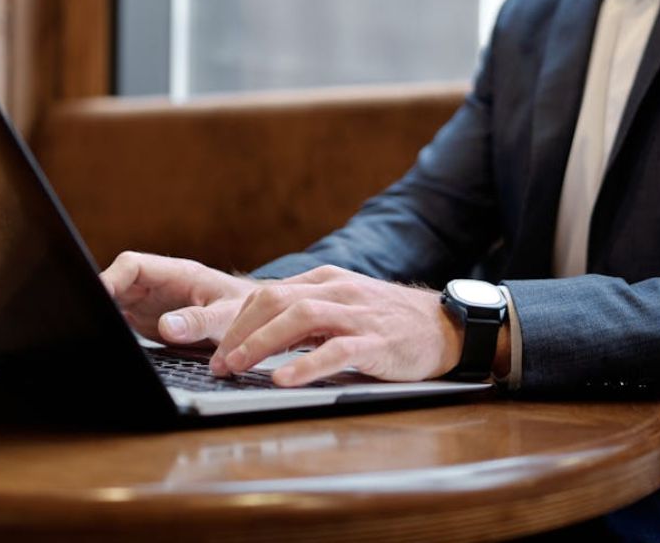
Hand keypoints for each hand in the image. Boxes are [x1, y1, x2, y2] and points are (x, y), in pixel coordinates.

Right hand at [99, 252, 255, 345]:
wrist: (256, 320)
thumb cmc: (246, 310)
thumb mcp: (226, 317)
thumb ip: (199, 321)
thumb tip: (168, 326)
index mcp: (176, 273)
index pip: (132, 265)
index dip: (111, 278)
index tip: (99, 296)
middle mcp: (158, 285)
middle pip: (117, 282)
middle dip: (100, 297)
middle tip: (89, 318)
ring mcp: (151, 302)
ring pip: (116, 301)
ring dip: (105, 313)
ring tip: (95, 332)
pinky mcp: (148, 321)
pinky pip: (123, 320)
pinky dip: (114, 329)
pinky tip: (109, 342)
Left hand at [210, 265, 464, 386]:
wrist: (445, 326)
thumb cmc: (388, 322)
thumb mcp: (342, 309)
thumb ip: (306, 318)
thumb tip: (258, 338)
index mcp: (324, 281)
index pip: (266, 294)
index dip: (235, 322)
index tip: (214, 349)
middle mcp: (337, 290)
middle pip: (274, 301)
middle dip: (239, 332)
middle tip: (218, 363)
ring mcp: (358, 313)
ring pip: (299, 318)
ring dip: (262, 344)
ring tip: (239, 367)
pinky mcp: (377, 341)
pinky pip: (336, 349)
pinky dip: (306, 364)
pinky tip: (285, 379)